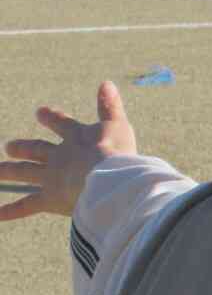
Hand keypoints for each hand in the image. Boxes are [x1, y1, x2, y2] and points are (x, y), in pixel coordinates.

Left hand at [0, 80, 137, 222]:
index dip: (51, 118)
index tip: (40, 112)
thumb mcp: (118, 126)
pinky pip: (26, 206)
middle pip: (36, 150)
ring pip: (24, 173)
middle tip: (9, 147)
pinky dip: (10, 211)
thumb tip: (106, 82)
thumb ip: (110, 107)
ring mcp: (50, 177)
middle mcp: (58, 156)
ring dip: (8, 172)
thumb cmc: (117, 152)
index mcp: (75, 138)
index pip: (61, 124)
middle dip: (22, 148)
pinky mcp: (49, 198)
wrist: (108, 178)